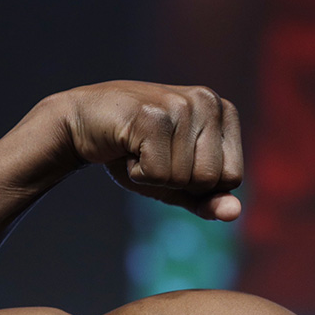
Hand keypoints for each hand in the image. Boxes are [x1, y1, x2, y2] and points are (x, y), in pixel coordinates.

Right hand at [57, 80, 243, 220]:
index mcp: (224, 111)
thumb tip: (233, 213)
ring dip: (154, 176)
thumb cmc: (134, 151)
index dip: (200, 184)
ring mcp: (181, 104)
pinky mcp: (153, 114)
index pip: (233, 177)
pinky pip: (158, 174)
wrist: (81, 123)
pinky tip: (126, 147)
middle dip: (178, 181)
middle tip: (153, 153)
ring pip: (184, 178)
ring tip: (139, 148)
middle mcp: (208, 101)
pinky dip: (137, 173)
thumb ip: (208, 199)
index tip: (174, 159)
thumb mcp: (177, 181)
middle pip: (211, 180)